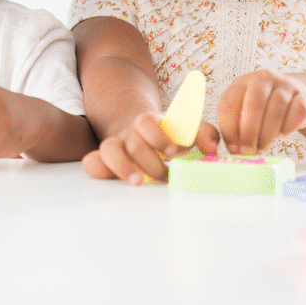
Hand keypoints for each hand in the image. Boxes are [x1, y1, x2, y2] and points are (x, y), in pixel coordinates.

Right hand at [81, 114, 218, 184]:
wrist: (136, 126)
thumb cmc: (166, 133)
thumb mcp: (185, 128)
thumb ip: (203, 133)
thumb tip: (213, 149)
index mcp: (150, 123)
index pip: (147, 121)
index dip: (158, 135)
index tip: (173, 151)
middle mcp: (130, 133)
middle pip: (133, 143)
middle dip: (150, 162)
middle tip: (166, 175)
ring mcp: (116, 146)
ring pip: (108, 149)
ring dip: (123, 168)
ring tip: (139, 182)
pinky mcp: (105, 161)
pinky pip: (92, 162)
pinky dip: (98, 169)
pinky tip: (113, 180)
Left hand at [217, 69, 305, 154]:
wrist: (294, 96)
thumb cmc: (263, 109)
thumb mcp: (244, 112)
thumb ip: (235, 128)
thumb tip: (235, 150)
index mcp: (241, 83)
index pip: (228, 104)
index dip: (229, 129)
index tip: (234, 148)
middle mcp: (262, 79)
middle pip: (254, 105)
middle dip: (249, 133)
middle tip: (249, 152)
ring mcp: (285, 85)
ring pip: (276, 111)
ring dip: (267, 135)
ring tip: (263, 147)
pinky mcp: (303, 97)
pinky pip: (296, 114)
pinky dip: (287, 129)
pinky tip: (281, 134)